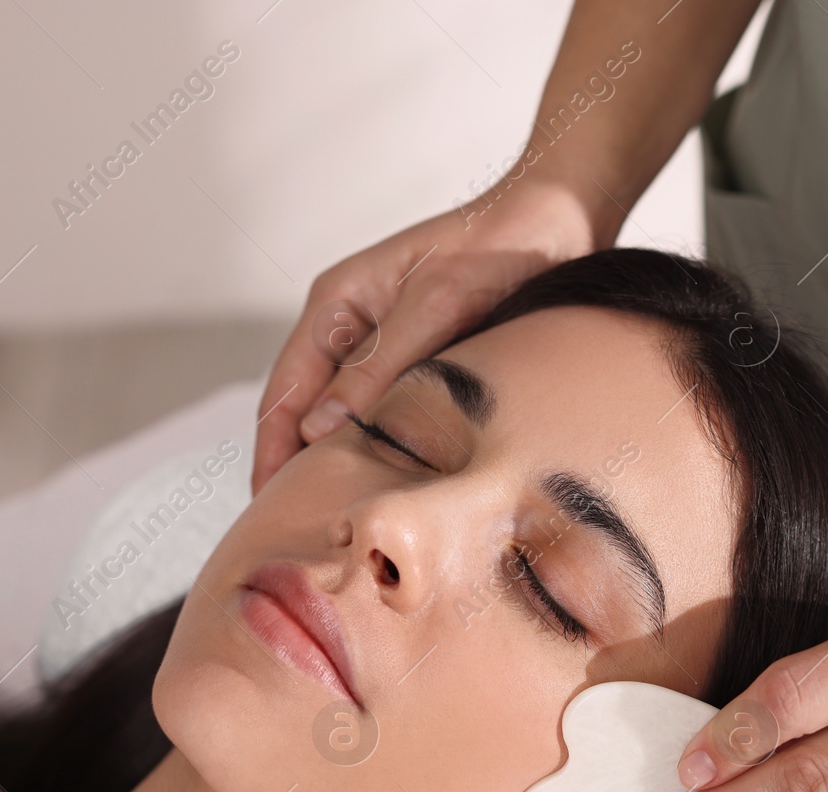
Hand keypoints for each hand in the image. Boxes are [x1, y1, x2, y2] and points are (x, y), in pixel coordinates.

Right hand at [251, 179, 606, 493]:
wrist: (560, 220)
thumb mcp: (438, 303)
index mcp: (337, 303)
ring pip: (344, 419)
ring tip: (339, 523)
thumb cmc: (500, 246)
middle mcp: (349, 325)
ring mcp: (382, 344)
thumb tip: (319, 430)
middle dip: (296, 470)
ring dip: (339, 466)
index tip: (267, 509)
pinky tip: (389, 491)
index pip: (283, 393)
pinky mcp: (418, 360)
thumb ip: (379, 366)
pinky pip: (384, 414)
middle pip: (304, 412)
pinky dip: (379, 451)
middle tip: (300, 535)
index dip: (271, 454)